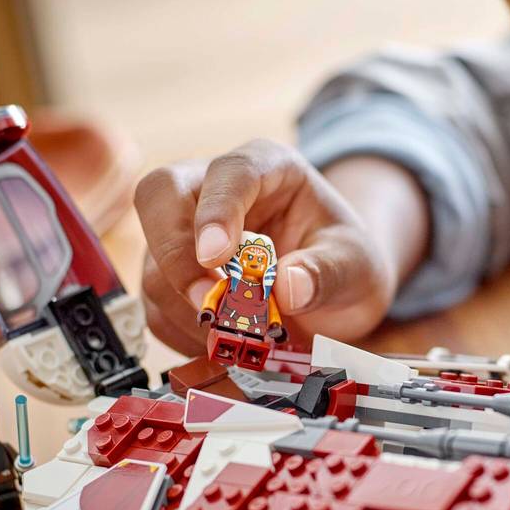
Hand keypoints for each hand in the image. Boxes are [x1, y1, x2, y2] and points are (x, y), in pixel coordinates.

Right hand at [136, 140, 398, 355]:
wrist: (336, 293)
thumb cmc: (344, 262)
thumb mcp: (356, 264)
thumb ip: (327, 272)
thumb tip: (289, 288)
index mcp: (267, 167)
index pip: (227, 172)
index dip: (215, 211)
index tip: (216, 256)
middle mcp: (214, 190)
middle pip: (159, 196)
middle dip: (175, 254)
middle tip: (207, 301)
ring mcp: (186, 234)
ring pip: (154, 261)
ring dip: (187, 308)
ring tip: (239, 333)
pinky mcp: (173, 278)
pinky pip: (156, 306)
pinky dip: (184, 332)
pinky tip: (225, 341)